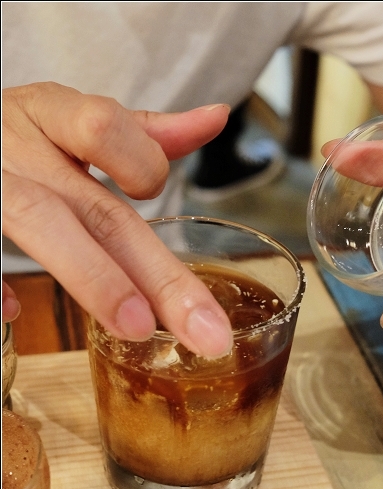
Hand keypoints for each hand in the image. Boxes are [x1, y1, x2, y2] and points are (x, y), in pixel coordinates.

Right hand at [2, 82, 232, 356]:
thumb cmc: (19, 136)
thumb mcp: (70, 120)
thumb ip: (140, 131)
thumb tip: (214, 119)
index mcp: (52, 116)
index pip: (105, 128)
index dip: (141, 165)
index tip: (153, 192)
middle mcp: (19, 148)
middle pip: (99, 211)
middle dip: (158, 275)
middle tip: (205, 331)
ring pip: (41, 225)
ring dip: (95, 280)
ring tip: (138, 327)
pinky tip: (13, 310)